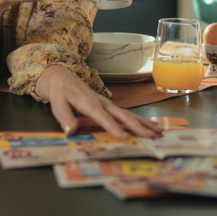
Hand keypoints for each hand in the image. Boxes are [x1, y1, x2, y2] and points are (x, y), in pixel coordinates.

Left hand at [35, 65, 163, 139]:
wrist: (63, 78)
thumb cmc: (60, 93)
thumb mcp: (57, 105)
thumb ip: (65, 117)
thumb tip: (70, 131)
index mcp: (89, 103)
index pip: (103, 117)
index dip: (114, 127)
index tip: (124, 137)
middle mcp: (103, 103)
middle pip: (123, 115)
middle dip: (138, 126)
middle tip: (152, 136)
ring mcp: (108, 104)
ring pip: (129, 114)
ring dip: (144, 123)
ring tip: (160, 132)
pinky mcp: (110, 107)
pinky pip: (127, 114)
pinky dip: (140, 121)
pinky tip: (151, 127)